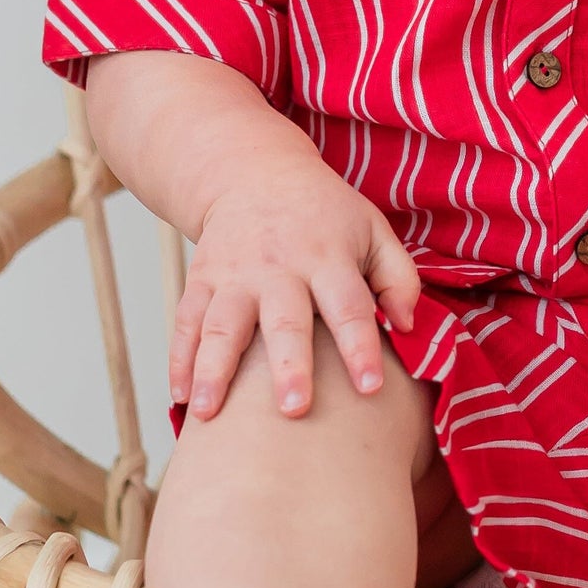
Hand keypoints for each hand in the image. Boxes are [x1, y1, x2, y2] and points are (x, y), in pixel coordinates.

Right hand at [172, 154, 421, 418]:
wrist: (255, 172)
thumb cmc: (325, 215)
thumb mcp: (373, 229)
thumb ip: (398, 278)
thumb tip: (408, 327)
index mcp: (327, 257)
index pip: (349, 306)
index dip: (361, 347)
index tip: (371, 388)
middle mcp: (278, 268)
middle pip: (284, 322)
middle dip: (289, 366)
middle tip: (294, 410)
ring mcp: (234, 276)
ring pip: (222, 327)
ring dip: (213, 371)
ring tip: (206, 414)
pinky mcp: (201, 280)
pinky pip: (187, 322)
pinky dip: (179, 360)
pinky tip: (179, 397)